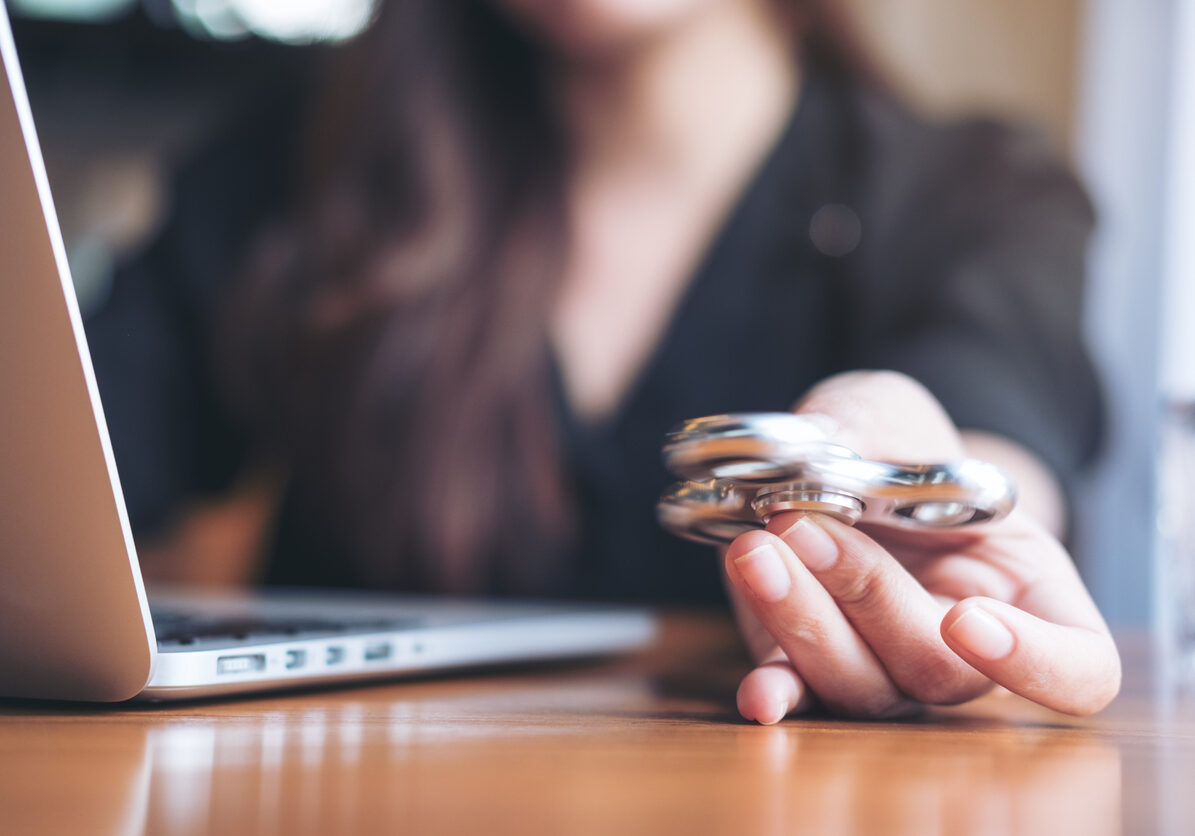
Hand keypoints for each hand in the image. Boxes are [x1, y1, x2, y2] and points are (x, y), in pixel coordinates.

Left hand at [723, 371, 1120, 721]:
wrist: (843, 463)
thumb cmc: (898, 444)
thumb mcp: (900, 418)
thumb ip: (879, 434)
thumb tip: (829, 453)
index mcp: (1029, 593)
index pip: (1080, 669)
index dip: (1036, 663)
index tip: (968, 618)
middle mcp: (963, 649)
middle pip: (937, 670)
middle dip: (866, 595)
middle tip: (801, 523)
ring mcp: (886, 668)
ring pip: (862, 685)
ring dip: (802, 621)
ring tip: (754, 551)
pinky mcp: (813, 668)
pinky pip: (803, 694)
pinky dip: (780, 691)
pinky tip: (759, 693)